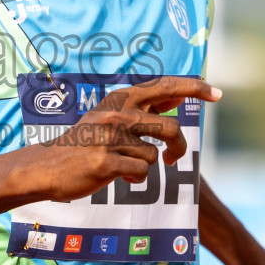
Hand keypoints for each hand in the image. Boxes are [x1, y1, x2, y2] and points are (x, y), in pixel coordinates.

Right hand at [32, 76, 220, 202]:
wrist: (47, 166)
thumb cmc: (84, 142)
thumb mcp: (111, 116)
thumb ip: (142, 108)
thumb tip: (177, 97)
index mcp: (121, 98)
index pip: (165, 86)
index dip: (194, 88)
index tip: (217, 93)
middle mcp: (117, 113)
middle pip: (171, 128)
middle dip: (179, 147)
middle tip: (173, 157)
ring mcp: (110, 137)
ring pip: (154, 156)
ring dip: (145, 166)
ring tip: (127, 167)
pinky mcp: (105, 162)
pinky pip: (140, 173)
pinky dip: (134, 178)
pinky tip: (117, 175)